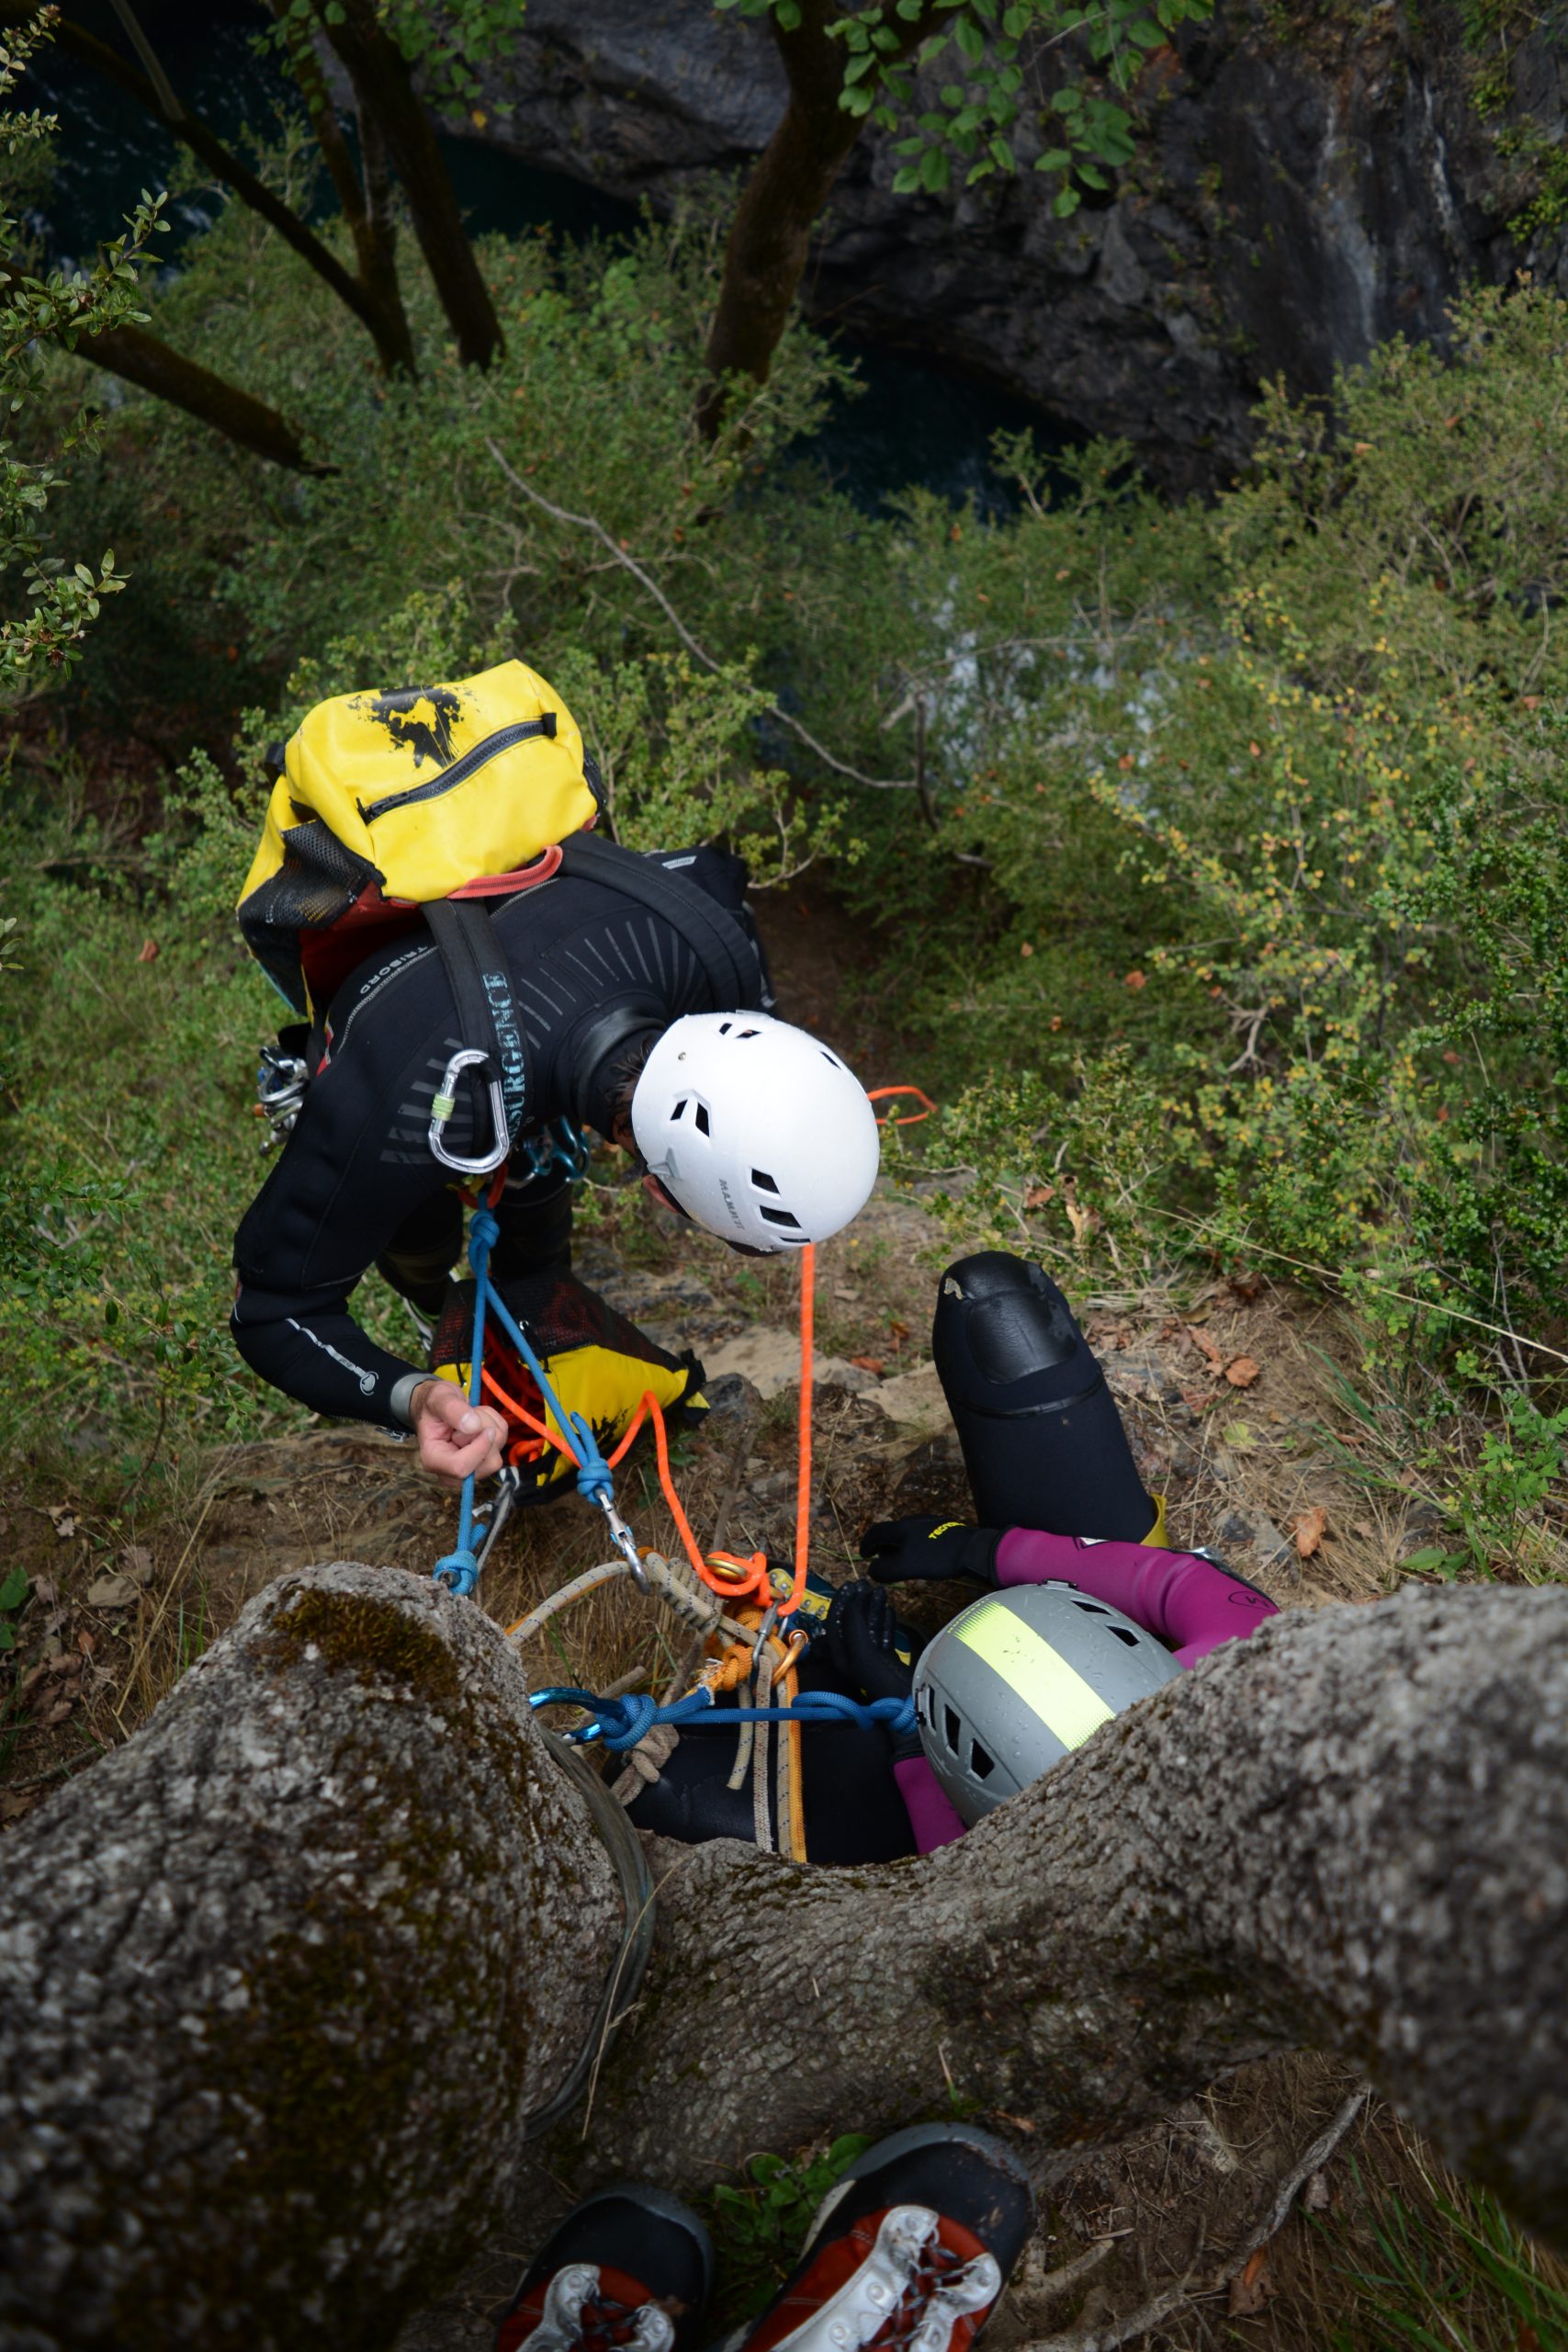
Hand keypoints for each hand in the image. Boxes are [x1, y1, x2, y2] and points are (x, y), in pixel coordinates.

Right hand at [409, 1379, 507, 1489]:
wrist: (441, 1403)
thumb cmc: (435, 1402)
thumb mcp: (438, 1397)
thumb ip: (452, 1409)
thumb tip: (473, 1426)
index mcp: (433, 1460)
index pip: (460, 1468)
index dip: (478, 1448)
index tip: (480, 1425)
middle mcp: (452, 1471)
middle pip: (488, 1463)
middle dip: (485, 1432)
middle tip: (469, 1415)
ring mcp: (471, 1466)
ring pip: (497, 1453)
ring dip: (490, 1425)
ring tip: (471, 1415)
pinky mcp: (485, 1458)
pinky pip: (502, 1441)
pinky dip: (495, 1423)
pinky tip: (479, 1419)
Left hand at [825, 1581, 919, 1760]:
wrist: (906, 1702)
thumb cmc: (880, 1678)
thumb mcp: (862, 1651)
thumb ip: (854, 1626)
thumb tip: (850, 1602)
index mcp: (841, 1656)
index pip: (835, 1623)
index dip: (840, 1603)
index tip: (849, 1585)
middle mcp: (853, 1656)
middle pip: (852, 1623)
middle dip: (858, 1603)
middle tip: (865, 1585)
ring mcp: (871, 1658)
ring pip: (869, 1627)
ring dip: (873, 1609)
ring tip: (880, 1592)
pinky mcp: (887, 1660)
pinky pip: (883, 1636)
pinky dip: (885, 1622)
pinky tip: (889, 1610)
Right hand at [859, 1515, 1000, 1585]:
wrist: (972, 1549)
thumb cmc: (937, 1559)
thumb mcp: (906, 1568)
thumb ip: (884, 1569)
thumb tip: (872, 1569)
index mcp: (901, 1528)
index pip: (875, 1533)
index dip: (866, 1544)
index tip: (864, 1555)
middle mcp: (912, 1521)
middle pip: (891, 1531)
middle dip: (883, 1546)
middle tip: (883, 1561)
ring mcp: (928, 1522)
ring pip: (906, 1533)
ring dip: (899, 1546)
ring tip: (903, 1561)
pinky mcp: (942, 1527)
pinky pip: (920, 1534)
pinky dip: (913, 1545)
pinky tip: (923, 1556)